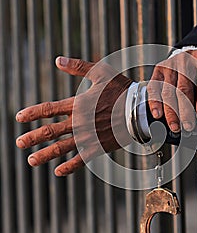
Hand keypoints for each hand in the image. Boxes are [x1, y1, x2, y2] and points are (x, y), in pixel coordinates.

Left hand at [16, 57, 132, 175]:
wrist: (141, 111)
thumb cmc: (122, 89)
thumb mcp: (101, 72)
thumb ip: (78, 67)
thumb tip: (57, 60)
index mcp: (78, 104)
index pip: (49, 109)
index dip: (32, 113)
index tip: (19, 117)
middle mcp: (79, 122)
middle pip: (50, 132)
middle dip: (32, 138)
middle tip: (19, 143)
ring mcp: (88, 137)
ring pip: (61, 148)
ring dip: (44, 155)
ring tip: (31, 160)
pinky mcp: (98, 147)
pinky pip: (80, 160)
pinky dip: (69, 166)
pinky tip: (58, 172)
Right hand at [147, 49, 196, 131]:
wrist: (193, 55)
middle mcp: (185, 60)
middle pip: (184, 90)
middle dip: (186, 111)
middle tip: (189, 127)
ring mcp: (170, 65)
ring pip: (168, 91)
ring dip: (171, 112)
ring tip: (175, 127)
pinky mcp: (159, 70)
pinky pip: (154, 88)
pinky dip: (154, 103)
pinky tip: (158, 115)